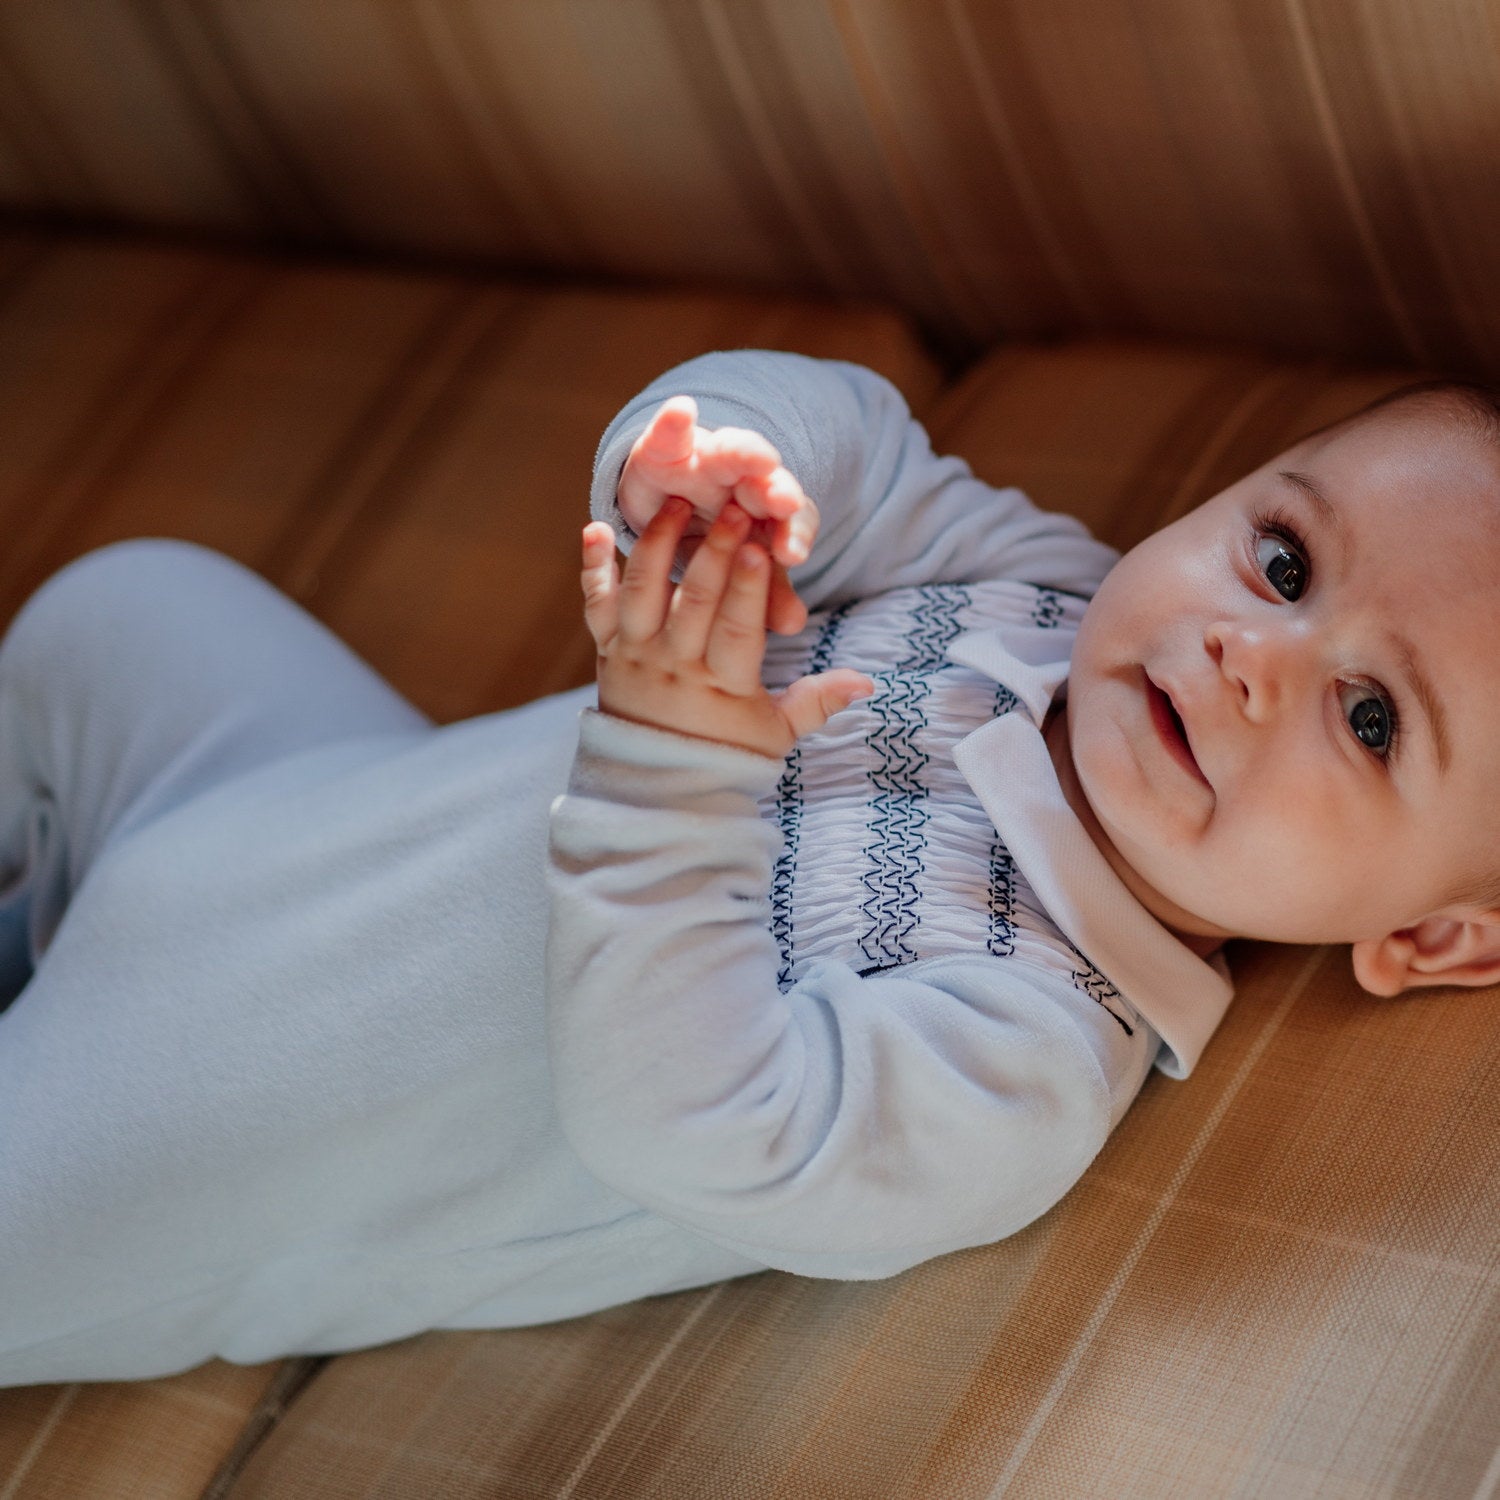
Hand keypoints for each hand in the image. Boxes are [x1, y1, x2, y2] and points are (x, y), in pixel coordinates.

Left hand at [582, 496, 873, 759]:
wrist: (656, 786)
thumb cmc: (726, 754)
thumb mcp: (777, 733)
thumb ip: (817, 701)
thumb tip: (866, 681)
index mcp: (722, 685)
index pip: (737, 631)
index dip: (749, 589)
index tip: (761, 548)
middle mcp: (675, 666)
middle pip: (694, 603)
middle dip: (714, 553)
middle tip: (732, 508)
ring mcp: (636, 656)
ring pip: (642, 594)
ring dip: (658, 546)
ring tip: (675, 504)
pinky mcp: (608, 650)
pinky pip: (597, 604)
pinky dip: (593, 567)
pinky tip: (595, 528)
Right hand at [617, 396, 819, 634]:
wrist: (667, 507)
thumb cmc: (712, 547)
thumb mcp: (733, 575)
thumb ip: (762, 595)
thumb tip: (794, 624)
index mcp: (767, 517)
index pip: (790, 524)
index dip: (793, 536)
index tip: (792, 555)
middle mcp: (743, 483)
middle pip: (767, 484)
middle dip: (777, 491)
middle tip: (785, 502)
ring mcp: (706, 461)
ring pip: (731, 452)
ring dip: (745, 454)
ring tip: (758, 458)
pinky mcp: (665, 448)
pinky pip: (669, 432)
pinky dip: (673, 421)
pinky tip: (681, 411)